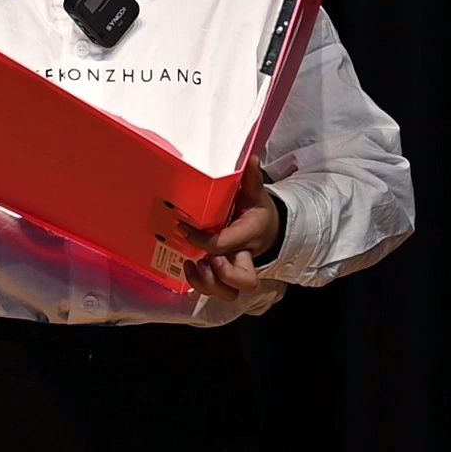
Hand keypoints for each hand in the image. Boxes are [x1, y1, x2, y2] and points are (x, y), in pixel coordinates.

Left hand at [177, 155, 279, 299]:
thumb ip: (252, 179)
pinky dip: (201, 286)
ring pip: (229, 293)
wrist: (267, 230)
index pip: (227, 243)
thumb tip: (251, 158)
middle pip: (244, 281)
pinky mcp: (225, 276)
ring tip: (192, 266)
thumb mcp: (256, 194)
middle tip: (205, 260)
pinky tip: (189, 268)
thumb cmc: (257, 212)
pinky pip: (216, 291)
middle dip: (222, 275)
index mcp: (250, 235)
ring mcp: (235, 270)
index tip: (183, 227)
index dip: (203, 240)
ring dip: (208, 285)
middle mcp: (245, 258)